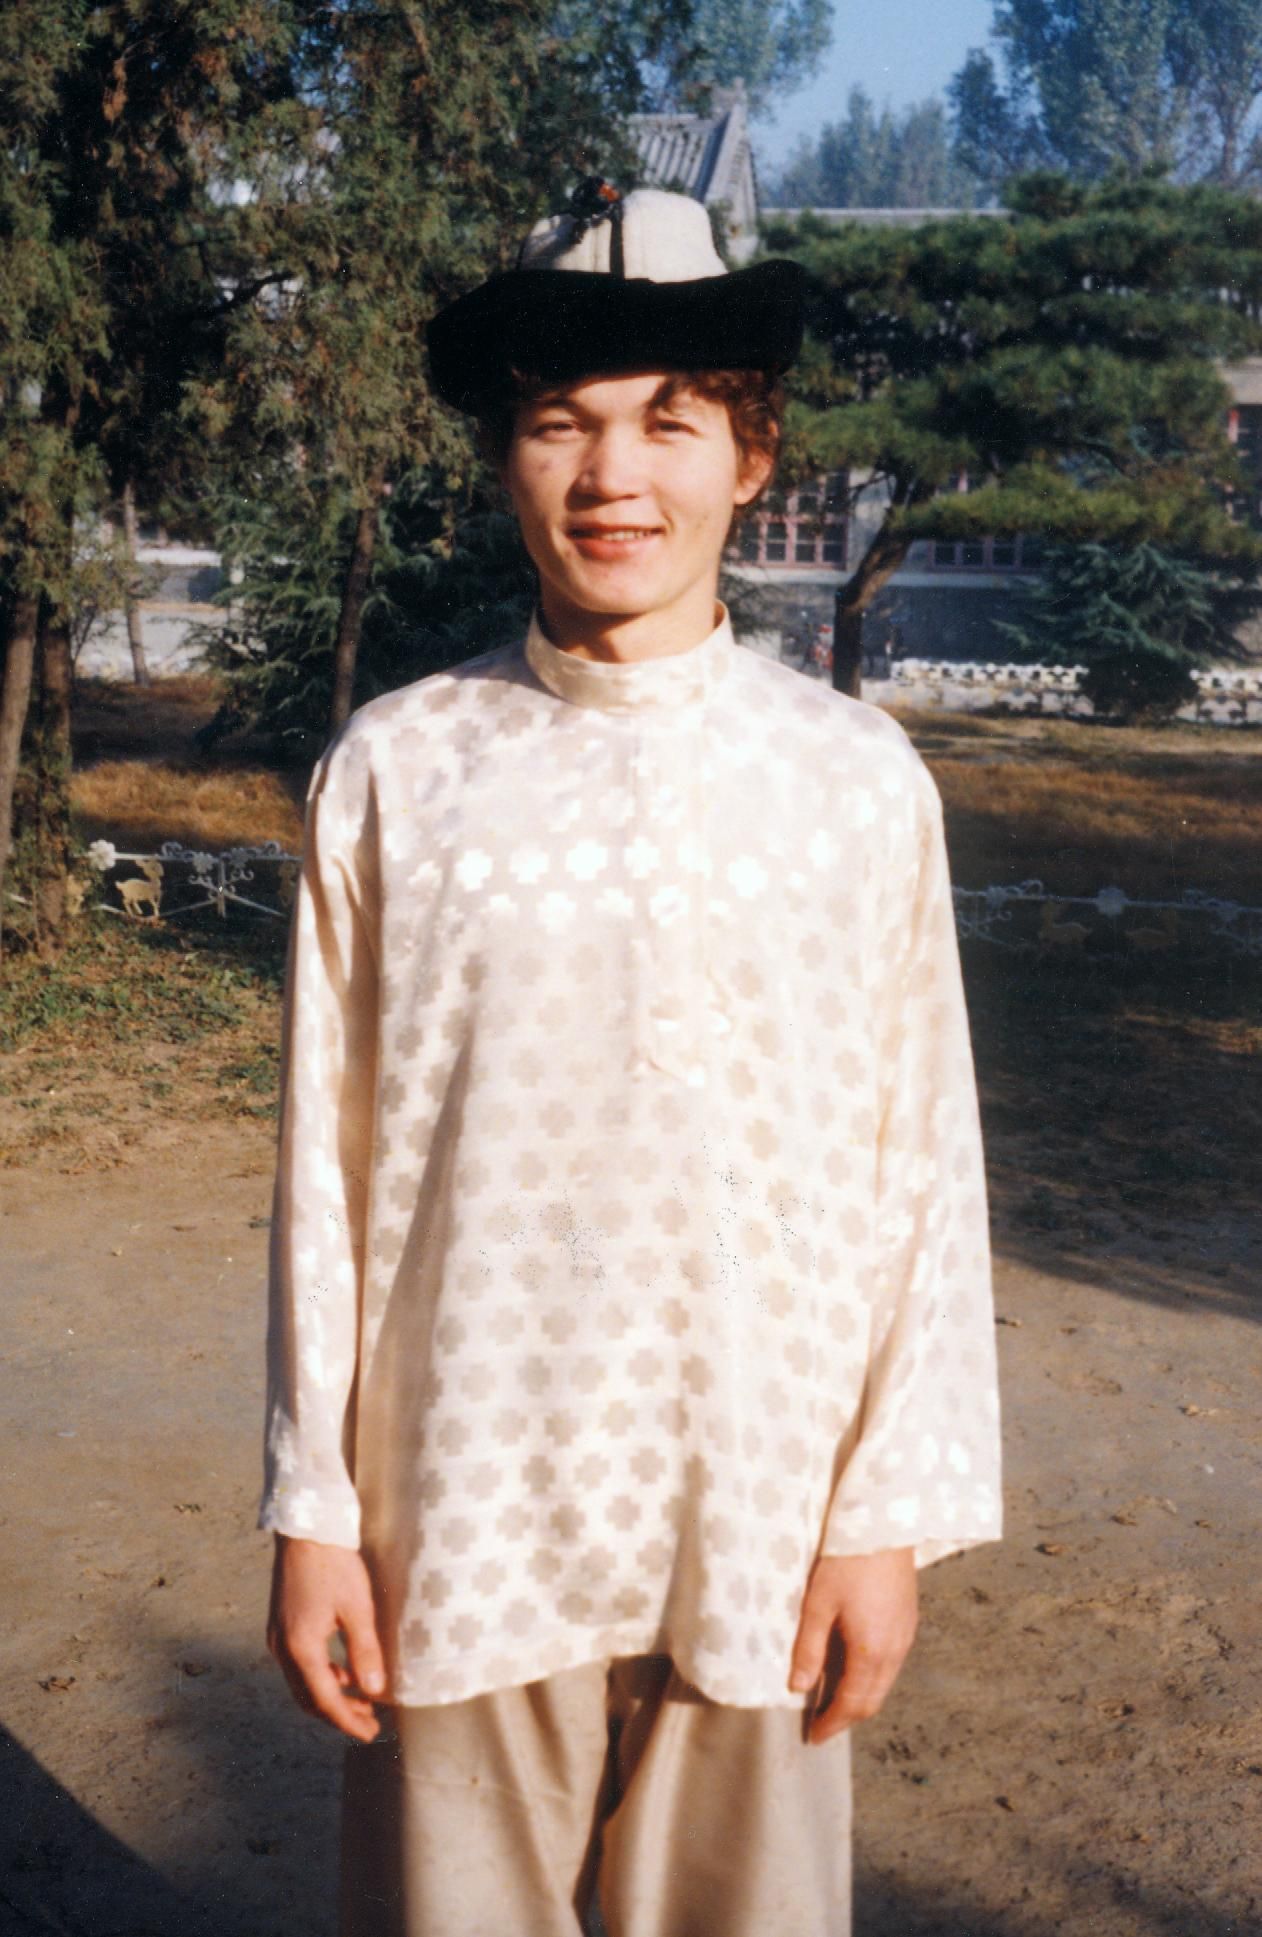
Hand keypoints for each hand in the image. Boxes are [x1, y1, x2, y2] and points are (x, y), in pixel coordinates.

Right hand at [267, 1534, 385, 1741]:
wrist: (305, 1529)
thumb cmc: (333, 1563)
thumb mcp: (357, 1607)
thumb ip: (365, 1652)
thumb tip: (375, 1691)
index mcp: (300, 1648)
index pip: (325, 1701)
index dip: (348, 1721)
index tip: (370, 1735)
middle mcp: (282, 1648)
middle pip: (309, 1698)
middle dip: (338, 1715)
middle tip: (369, 1725)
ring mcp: (278, 1637)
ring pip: (303, 1683)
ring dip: (330, 1697)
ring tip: (362, 1703)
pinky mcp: (282, 1625)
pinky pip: (300, 1664)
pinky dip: (321, 1676)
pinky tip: (343, 1673)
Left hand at [788, 1548, 917, 1744]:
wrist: (884, 1524)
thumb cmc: (847, 1561)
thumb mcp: (818, 1604)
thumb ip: (808, 1648)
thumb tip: (798, 1686)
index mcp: (871, 1652)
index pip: (852, 1704)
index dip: (832, 1723)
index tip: (814, 1736)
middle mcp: (894, 1651)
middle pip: (872, 1700)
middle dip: (847, 1716)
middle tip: (822, 1723)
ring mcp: (905, 1635)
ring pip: (884, 1683)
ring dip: (861, 1697)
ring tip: (833, 1698)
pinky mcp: (908, 1620)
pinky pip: (891, 1663)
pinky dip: (872, 1676)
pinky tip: (853, 1666)